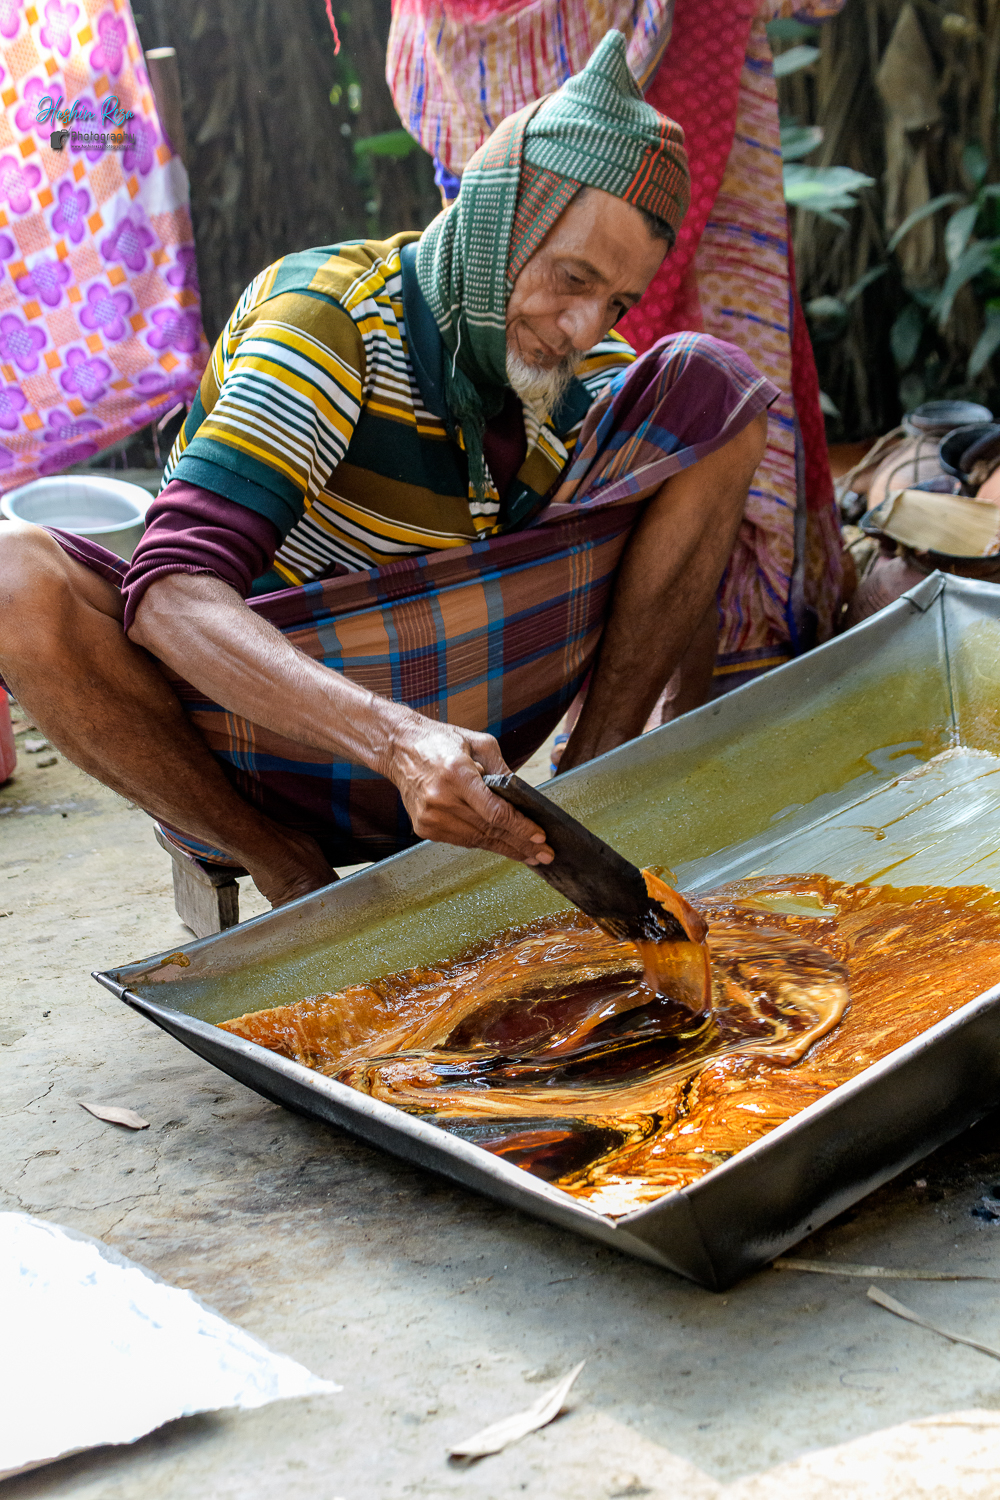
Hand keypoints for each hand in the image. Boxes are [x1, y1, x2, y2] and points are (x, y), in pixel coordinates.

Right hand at [387, 719, 553, 864]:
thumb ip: (503, 769)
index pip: (495, 812)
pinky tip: (502, 846)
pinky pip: (461, 840)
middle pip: (489, 831)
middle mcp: (441, 799)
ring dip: (505, 849)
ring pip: (477, 840)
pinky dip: (483, 843)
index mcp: (457, 775)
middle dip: (520, 844)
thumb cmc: (441, 741)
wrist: (399, 748)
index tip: (539, 837)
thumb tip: (524, 795)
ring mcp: (430, 817)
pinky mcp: (424, 827)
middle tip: (545, 855)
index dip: (520, 827)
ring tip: (529, 856)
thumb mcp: (479, 743)